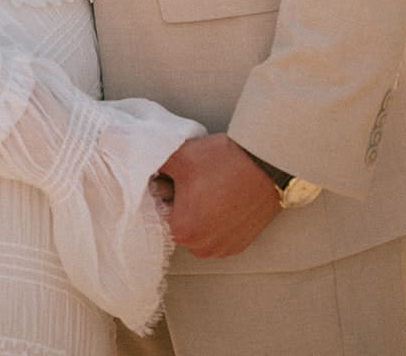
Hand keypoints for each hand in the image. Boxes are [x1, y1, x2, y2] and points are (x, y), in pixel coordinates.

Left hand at [157, 134, 280, 258]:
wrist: (265, 164)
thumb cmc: (222, 162)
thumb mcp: (180, 156)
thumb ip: (153, 163)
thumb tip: (141, 165)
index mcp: (182, 231)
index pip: (160, 209)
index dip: (166, 188)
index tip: (179, 176)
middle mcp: (202, 248)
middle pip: (179, 221)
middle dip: (182, 201)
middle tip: (196, 178)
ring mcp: (223, 249)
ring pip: (199, 227)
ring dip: (200, 209)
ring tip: (212, 185)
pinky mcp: (240, 244)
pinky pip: (218, 232)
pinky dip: (218, 216)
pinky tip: (225, 195)